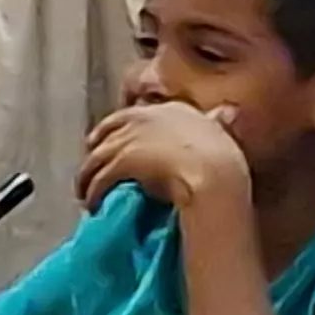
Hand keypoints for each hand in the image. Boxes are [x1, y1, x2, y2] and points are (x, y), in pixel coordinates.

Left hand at [81, 101, 248, 212]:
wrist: (214, 173)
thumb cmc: (224, 159)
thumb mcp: (221, 132)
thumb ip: (218, 121)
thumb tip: (228, 112)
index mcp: (169, 109)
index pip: (131, 115)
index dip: (116, 129)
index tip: (107, 142)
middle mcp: (145, 116)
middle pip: (107, 133)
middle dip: (96, 151)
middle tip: (90, 170)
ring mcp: (131, 137)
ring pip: (98, 157)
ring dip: (88, 178)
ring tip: (86, 196)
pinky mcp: (121, 160)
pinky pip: (99, 178)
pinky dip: (93, 193)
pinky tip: (93, 205)